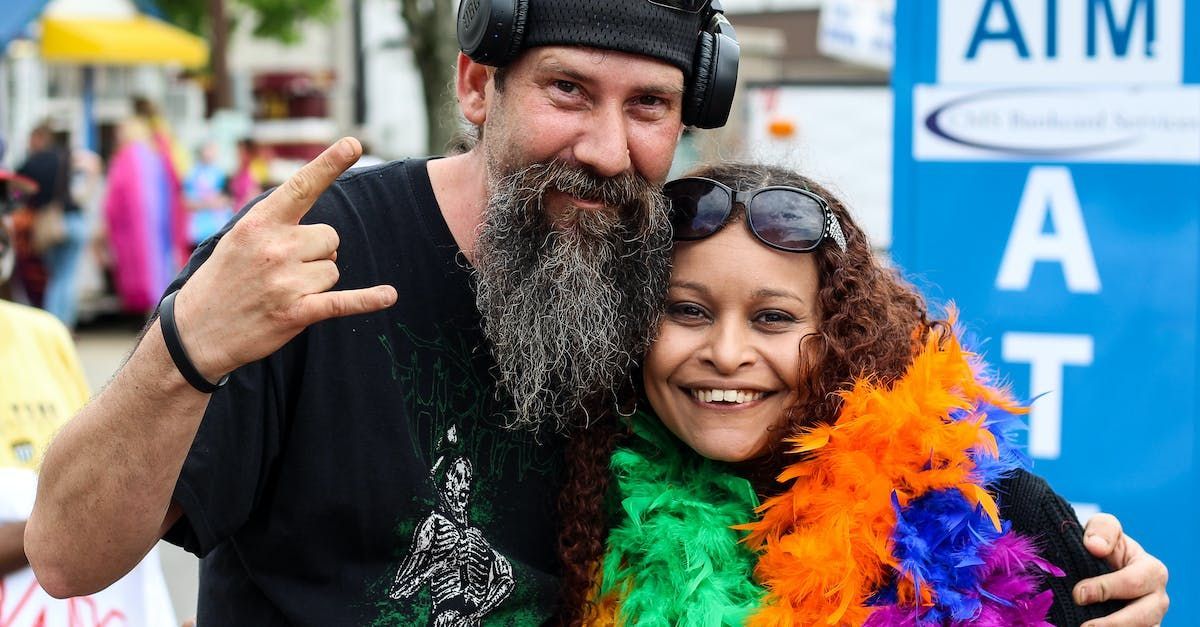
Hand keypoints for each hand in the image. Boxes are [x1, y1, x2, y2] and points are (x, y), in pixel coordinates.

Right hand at [173, 137, 396, 380]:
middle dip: (317, 253)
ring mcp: (287, 280)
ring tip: (281, 291)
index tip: (354, 143)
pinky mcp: (297, 312)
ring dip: (316, 282)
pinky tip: (389, 295)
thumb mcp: (241, 239)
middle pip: (331, 238)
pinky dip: (368, 300)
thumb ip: (279, 224)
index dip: (330, 164)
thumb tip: (328, 233)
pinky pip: (344, 301)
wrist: (196, 331)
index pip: (302, 186)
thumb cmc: (225, 279)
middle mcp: (275, 247)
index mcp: (260, 222)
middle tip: (282, 270)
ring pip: (333, 270)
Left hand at [1075, 513, 1168, 625]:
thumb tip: (1096, 547)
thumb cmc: (1104, 544)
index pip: (1132, 582)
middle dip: (1113, 623)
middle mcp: (1157, 598)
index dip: (1105, 589)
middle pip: (1143, 616)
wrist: (1103, 564)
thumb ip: (1102, 529)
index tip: (1078, 594)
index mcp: (1152, 570)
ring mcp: (1151, 618)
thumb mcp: (1103, 528)